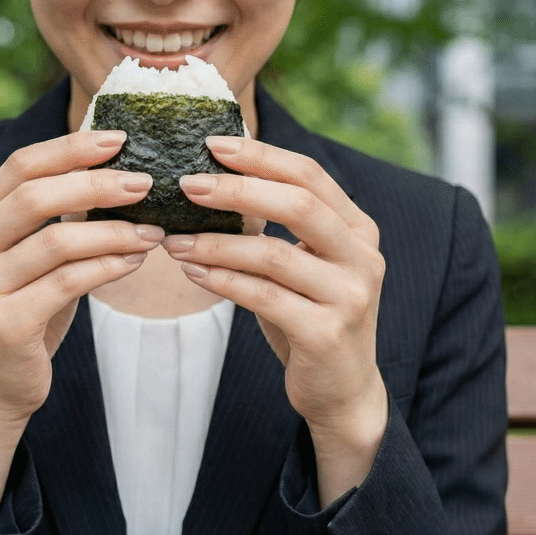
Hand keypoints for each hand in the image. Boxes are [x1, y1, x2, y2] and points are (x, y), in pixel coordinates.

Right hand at [0, 130, 163, 517]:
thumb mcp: (33, 261)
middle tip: (145, 182)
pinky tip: (135, 262)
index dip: (69, 148)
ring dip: (113, 231)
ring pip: (56, 241)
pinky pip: (67, 283)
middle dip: (95, 183)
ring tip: (153, 230)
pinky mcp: (5, 324)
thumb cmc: (24, 313)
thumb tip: (116, 171)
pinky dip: (108, 267)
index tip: (119, 139)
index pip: (19, 167)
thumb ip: (56, 220)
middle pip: (33, 196)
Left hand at [163, 136, 386, 502]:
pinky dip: (223, 281)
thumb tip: (213, 182)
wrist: (342, 391)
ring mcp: (349, 296)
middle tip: (187, 185)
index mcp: (357, 230)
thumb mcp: (299, 267)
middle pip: (298, 204)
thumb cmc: (310, 319)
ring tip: (173, 240)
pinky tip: (192, 272)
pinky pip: (264, 297)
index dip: (261, 157)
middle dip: (238, 189)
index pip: (310, 176)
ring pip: (274, 254)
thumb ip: (274, 228)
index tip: (212, 144)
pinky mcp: (326, 333)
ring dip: (216, 244)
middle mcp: (361, 257)